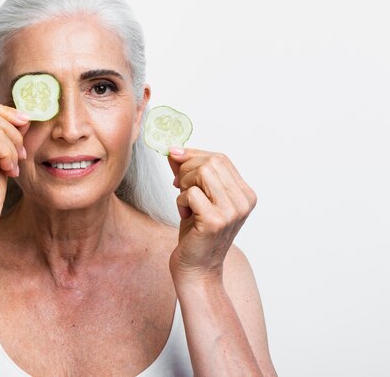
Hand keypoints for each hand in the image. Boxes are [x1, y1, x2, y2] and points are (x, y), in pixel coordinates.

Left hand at [167, 147, 256, 284]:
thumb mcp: (196, 197)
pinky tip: (185, 216)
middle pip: (211, 162)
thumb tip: (174, 150)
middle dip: (187, 169)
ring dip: (184, 185)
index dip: (195, 154)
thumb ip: (189, 172)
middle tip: (179, 186)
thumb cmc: (196, 233)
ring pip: (201, 173)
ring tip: (185, 203)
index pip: (221, 158)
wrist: (197, 268)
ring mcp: (232, 211)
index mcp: (245, 194)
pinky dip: (180, 201)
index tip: (176, 156)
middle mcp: (243, 201)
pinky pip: (190, 193)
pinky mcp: (215, 221)